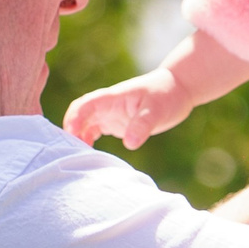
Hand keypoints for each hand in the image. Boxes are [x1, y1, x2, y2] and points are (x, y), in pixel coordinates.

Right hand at [64, 70, 195, 148]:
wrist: (178, 89)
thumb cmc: (167, 95)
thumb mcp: (156, 110)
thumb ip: (142, 125)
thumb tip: (129, 144)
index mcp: (112, 98)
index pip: (85, 105)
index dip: (75, 119)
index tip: (72, 135)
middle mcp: (106, 105)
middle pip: (78, 115)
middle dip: (70, 131)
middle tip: (70, 152)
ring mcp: (109, 114)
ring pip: (84, 124)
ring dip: (77, 138)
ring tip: (78, 158)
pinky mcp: (114, 123)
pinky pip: (93, 131)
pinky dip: (87, 142)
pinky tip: (90, 155)